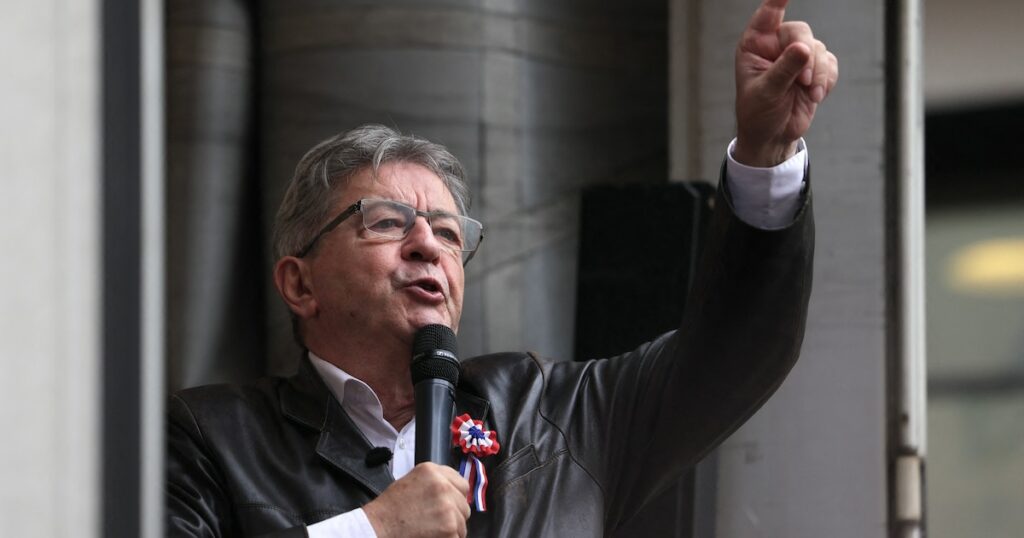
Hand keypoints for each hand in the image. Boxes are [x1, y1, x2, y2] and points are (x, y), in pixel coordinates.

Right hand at [363, 463, 470, 537]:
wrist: (378, 528)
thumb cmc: (391, 509)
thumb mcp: (412, 481)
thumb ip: (435, 481)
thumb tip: (454, 489)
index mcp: (432, 471)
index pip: (461, 483)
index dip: (455, 496)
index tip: (449, 504)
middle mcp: (442, 486)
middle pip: (463, 504)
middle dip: (454, 514)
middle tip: (436, 520)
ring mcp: (448, 507)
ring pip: (463, 522)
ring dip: (452, 528)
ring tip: (431, 529)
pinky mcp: (450, 527)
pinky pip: (458, 535)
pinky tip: (432, 536)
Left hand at [734, 0, 838, 166]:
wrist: (773, 135)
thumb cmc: (758, 113)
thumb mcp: (766, 92)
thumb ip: (784, 69)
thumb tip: (803, 48)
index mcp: (755, 44)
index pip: (767, 14)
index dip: (778, 0)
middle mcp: (776, 45)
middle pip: (801, 32)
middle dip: (807, 56)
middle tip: (804, 81)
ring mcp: (797, 56)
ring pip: (819, 49)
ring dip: (818, 74)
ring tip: (809, 94)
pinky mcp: (815, 69)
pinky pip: (831, 64)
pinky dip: (827, 80)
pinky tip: (815, 96)